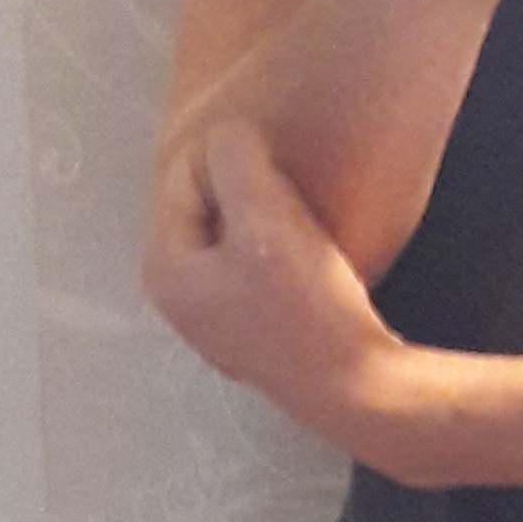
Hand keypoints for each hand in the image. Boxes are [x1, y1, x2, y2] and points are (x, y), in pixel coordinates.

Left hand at [144, 117, 410, 457]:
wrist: (358, 387)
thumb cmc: (310, 306)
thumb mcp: (267, 216)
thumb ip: (234, 159)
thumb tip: (225, 134)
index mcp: (164, 268)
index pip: (186, 175)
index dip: (237, 162)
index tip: (282, 178)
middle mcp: (176, 296)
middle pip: (205, 204)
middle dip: (247, 190)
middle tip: (293, 196)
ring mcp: (212, 317)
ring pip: (232, 232)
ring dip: (266, 216)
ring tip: (305, 226)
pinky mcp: (248, 329)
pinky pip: (252, 262)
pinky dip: (276, 248)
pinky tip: (309, 257)